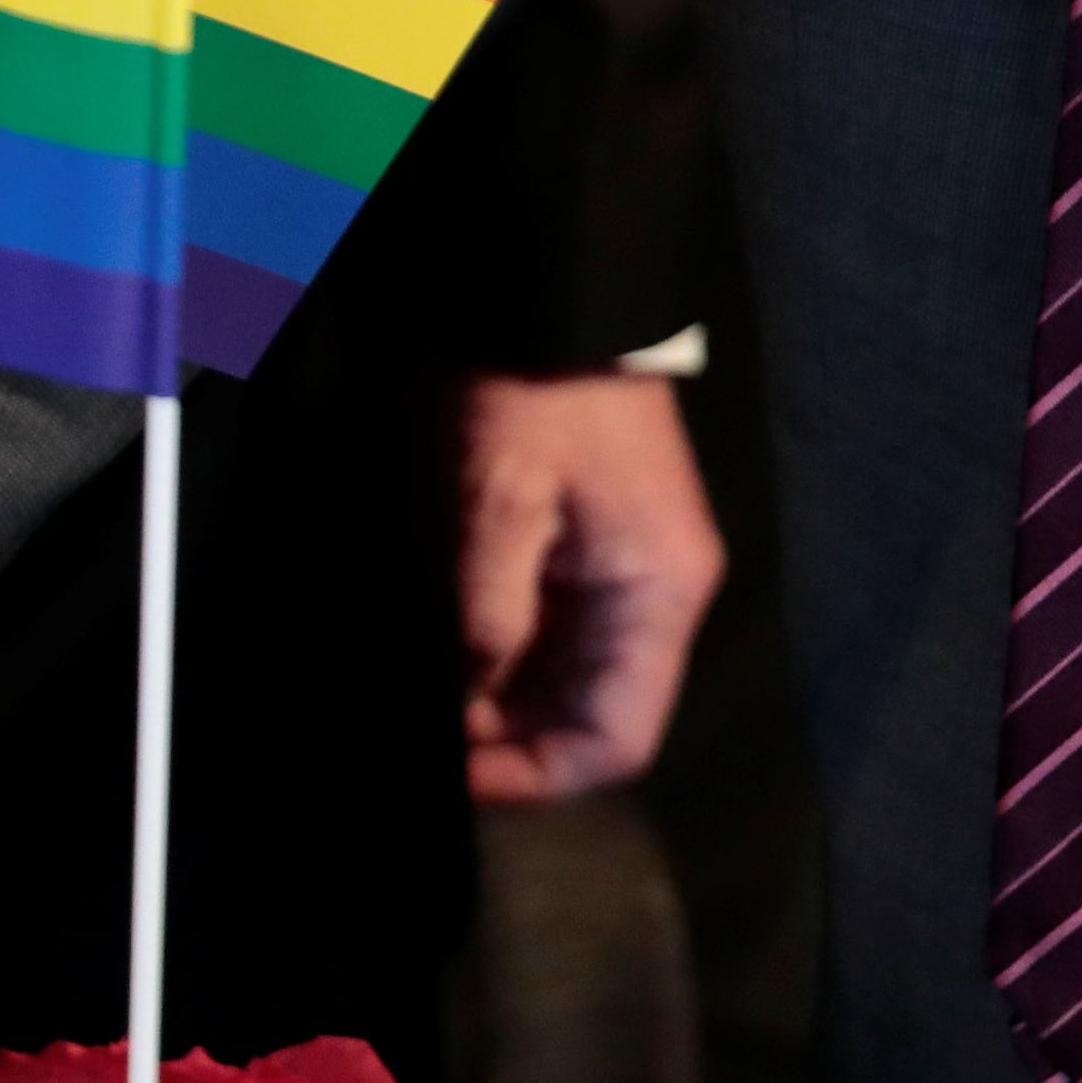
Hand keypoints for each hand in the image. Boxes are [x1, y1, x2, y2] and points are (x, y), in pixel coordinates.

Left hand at [455, 370, 727, 802]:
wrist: (553, 306)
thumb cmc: (535, 397)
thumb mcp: (499, 508)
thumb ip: (487, 618)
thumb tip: (465, 707)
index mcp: (658, 598)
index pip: (617, 741)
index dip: (537, 776)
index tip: (457, 775)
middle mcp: (654, 604)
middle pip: (588, 721)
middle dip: (506, 744)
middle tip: (423, 740)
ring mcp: (621, 582)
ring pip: (561, 688)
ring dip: (494, 707)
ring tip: (424, 702)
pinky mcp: (586, 561)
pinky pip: (546, 642)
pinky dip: (494, 664)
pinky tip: (442, 661)